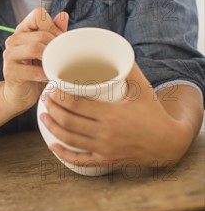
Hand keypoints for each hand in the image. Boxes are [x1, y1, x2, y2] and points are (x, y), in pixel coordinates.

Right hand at [2, 7, 68, 112]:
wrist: (20, 94)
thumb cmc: (36, 71)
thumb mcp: (47, 50)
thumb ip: (54, 32)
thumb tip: (63, 15)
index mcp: (23, 30)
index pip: (38, 14)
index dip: (52, 25)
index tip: (60, 40)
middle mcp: (13, 40)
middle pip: (40, 33)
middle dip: (55, 46)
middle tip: (63, 58)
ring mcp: (9, 55)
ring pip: (35, 48)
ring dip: (50, 59)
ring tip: (56, 67)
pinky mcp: (9, 72)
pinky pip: (32, 70)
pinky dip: (44, 74)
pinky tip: (49, 78)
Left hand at [40, 62, 187, 167]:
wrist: (168, 143)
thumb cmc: (153, 113)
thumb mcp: (143, 89)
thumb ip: (129, 69)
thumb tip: (117, 50)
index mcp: (112, 114)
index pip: (77, 104)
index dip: (60, 96)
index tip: (52, 88)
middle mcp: (105, 133)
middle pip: (68, 121)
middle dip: (52, 109)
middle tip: (46, 99)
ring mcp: (104, 149)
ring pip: (69, 139)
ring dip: (52, 127)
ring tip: (43, 116)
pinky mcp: (106, 160)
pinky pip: (80, 160)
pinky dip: (63, 154)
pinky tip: (52, 146)